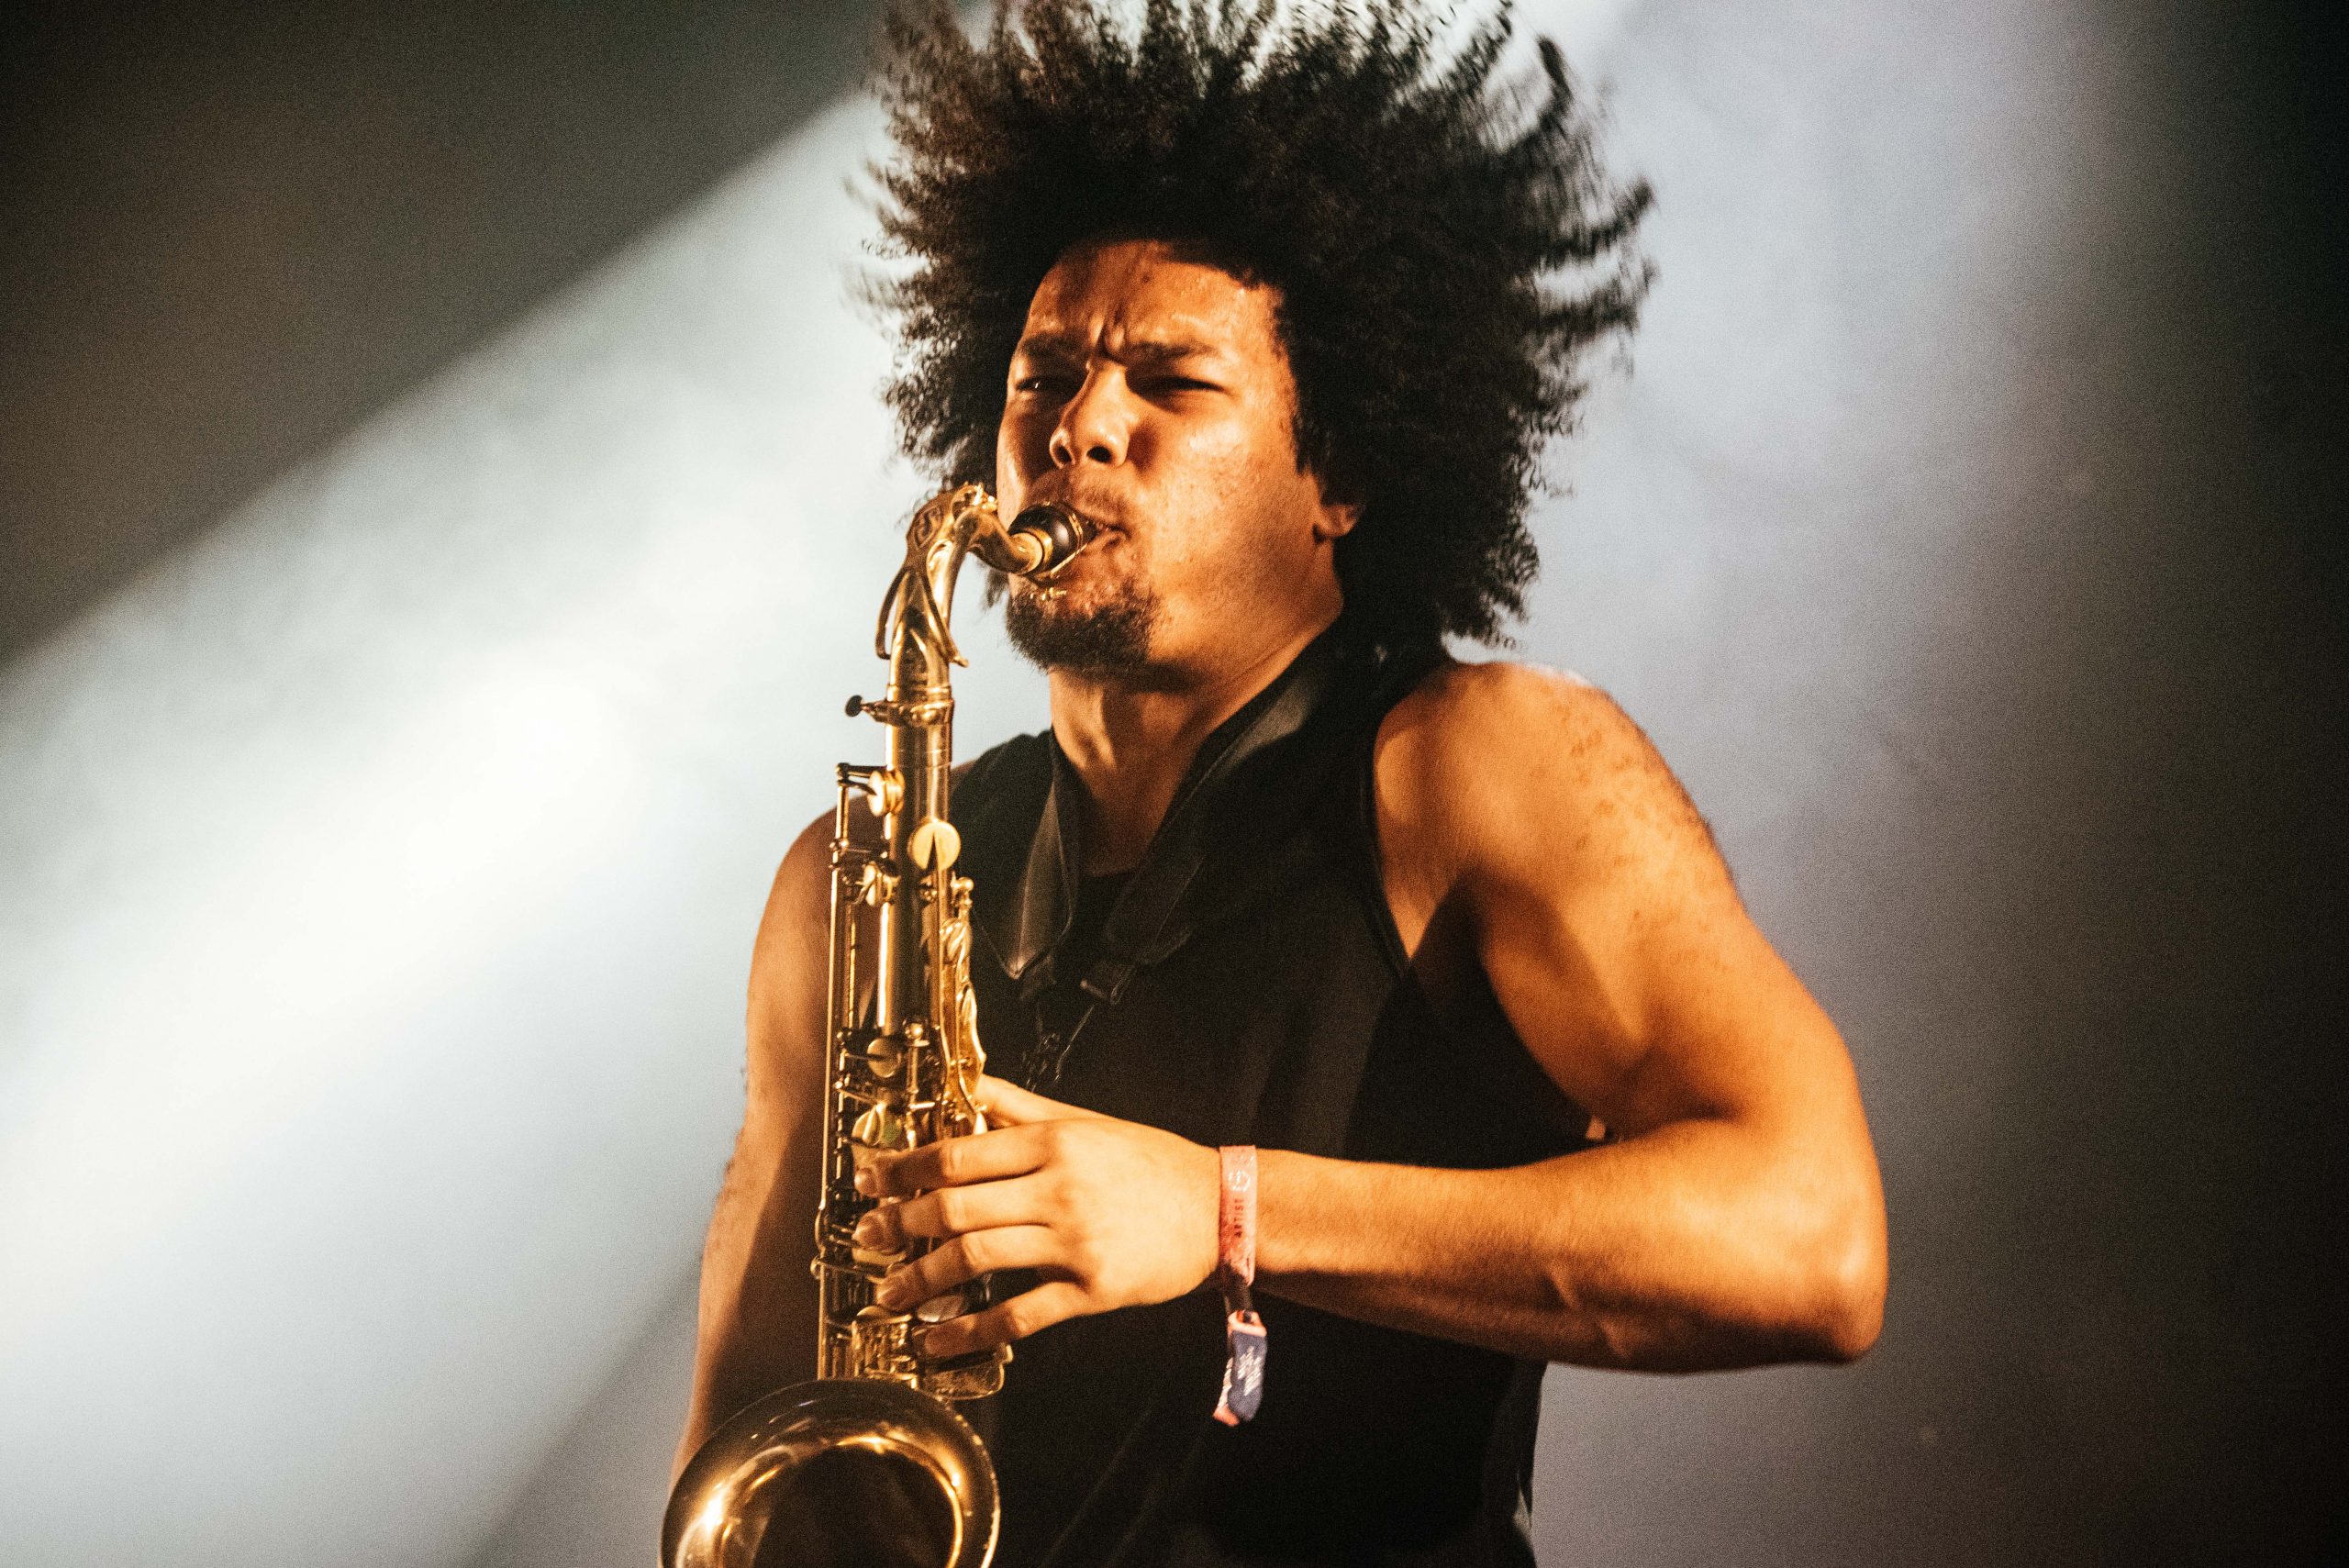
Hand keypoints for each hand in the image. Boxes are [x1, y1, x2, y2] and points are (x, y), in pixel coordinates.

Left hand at [851, 1076, 1220, 1356]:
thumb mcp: (1086, 1120)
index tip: (870, 1180)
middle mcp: (1059, 1188)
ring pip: (977, 1259)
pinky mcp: (1092, 1289)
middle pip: (956, 1206)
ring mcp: (1075, 1242)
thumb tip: (967, 1085)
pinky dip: (970, 1331)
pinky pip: (1019, 1314)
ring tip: (889, 1292)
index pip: (958, 1153)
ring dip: (923, 1279)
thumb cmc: (1150, 1162)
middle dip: (900, 1224)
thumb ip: (1020, 1106)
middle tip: (867, 1238)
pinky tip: (937, 1340)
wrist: (1220, 1208)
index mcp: (1053, 1142)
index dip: (904, 1168)